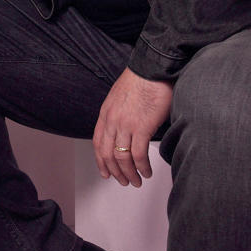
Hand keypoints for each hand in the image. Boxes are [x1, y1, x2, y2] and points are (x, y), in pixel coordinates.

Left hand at [92, 68, 172, 186]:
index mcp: (106, 113)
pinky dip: (142, 167)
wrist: (152, 69)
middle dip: (116, 172)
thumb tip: (125, 130)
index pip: (98, 143)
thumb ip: (119, 114)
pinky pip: (138, 154)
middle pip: (108, 154)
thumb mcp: (120, 97)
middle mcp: (112, 121)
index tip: (106, 173)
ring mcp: (125, 125)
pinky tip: (147, 171)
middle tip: (124, 182)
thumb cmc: (142, 80)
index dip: (101, 161)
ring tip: (138, 181)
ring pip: (122, 158)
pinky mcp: (141, 127)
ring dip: (130, 174)